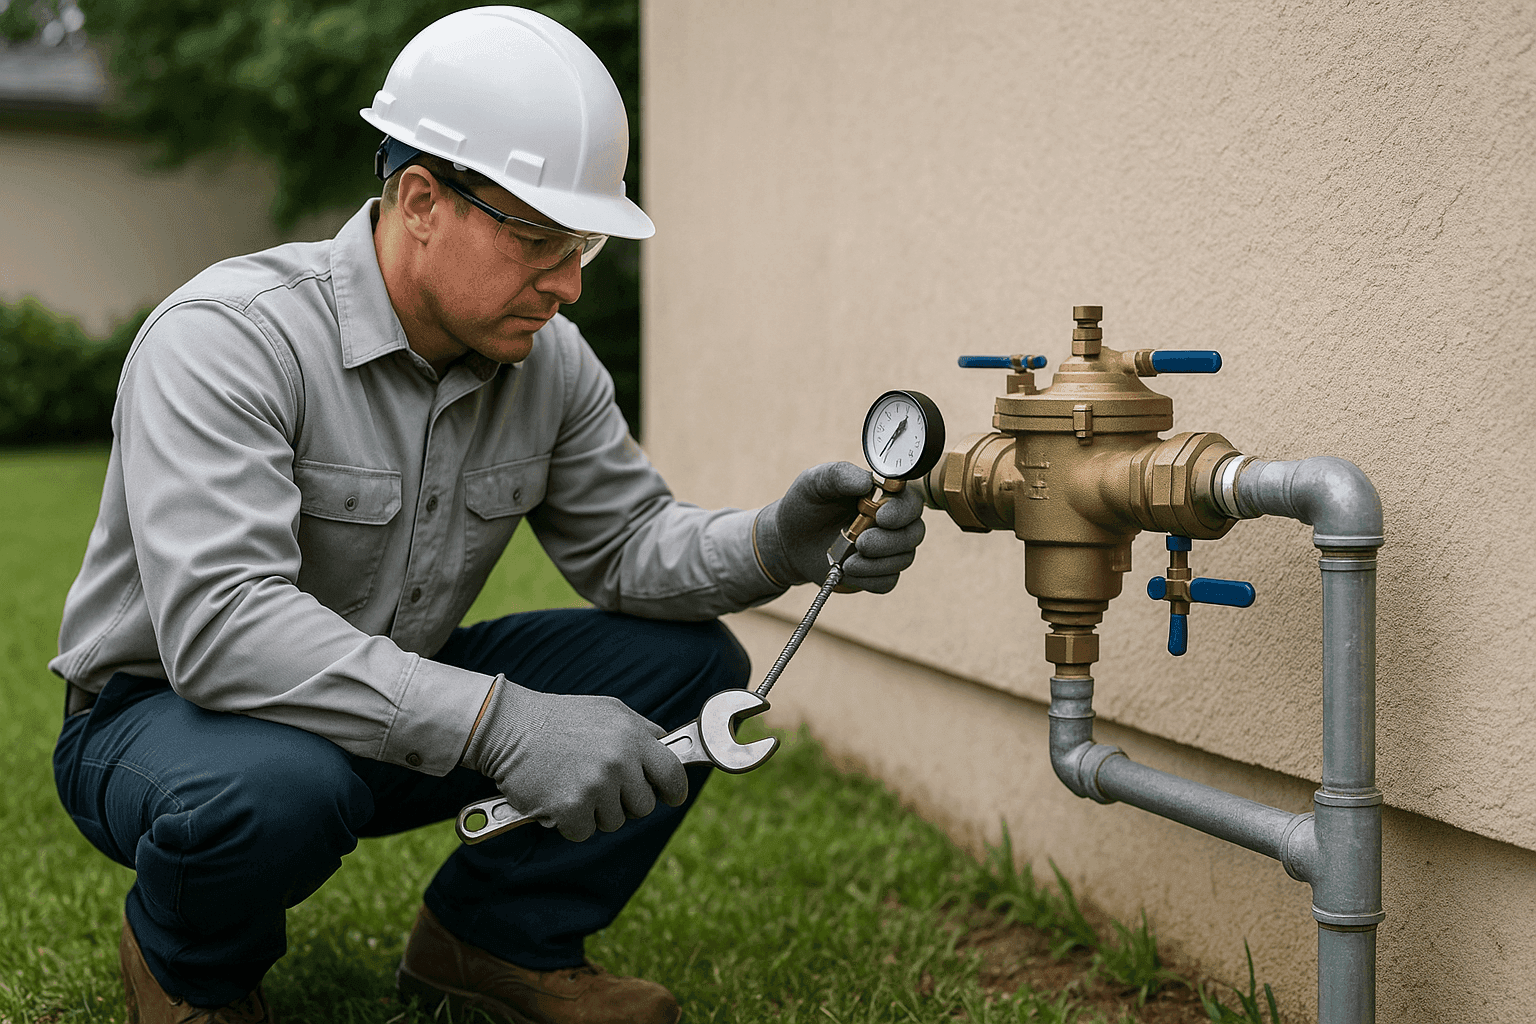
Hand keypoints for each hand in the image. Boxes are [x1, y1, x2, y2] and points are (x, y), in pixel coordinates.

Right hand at [460, 680, 688, 841]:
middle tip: (601, 785)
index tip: (671, 797)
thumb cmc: (561, 719)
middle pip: (644, 806)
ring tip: (574, 783)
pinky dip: (570, 822)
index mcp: (632, 736)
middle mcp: (618, 762)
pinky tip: (557, 796)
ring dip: (596, 812)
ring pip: (614, 822)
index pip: (673, 774)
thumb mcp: (610, 711)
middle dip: (626, 801)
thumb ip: (642, 731)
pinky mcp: (570, 808)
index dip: (674, 790)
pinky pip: (584, 832)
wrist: (508, 727)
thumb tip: (670, 749)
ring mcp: (595, 786)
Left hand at [753, 461, 925, 593]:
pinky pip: (888, 581)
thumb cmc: (806, 504)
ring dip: (877, 563)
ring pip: (903, 559)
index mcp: (883, 495)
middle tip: (861, 543)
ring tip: (847, 562)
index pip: (911, 501)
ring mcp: (886, 548)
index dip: (903, 511)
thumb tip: (868, 481)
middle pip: (914, 533)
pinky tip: (848, 571)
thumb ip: (840, 475)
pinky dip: (869, 579)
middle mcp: (891, 522)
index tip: (881, 516)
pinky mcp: (876, 572)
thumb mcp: (815, 482)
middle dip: (890, 541)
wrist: (787, 539)